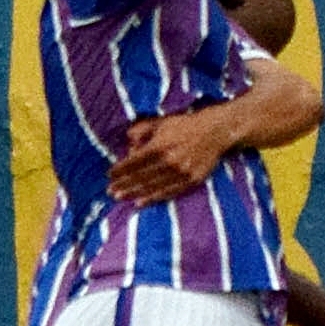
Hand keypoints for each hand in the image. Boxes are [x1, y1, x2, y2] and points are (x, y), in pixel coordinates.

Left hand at [108, 110, 233, 203]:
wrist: (215, 131)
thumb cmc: (185, 125)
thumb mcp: (161, 122)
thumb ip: (142, 130)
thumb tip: (127, 141)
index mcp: (159, 145)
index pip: (134, 161)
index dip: (121, 169)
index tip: (109, 175)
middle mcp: (169, 161)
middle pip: (141, 176)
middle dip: (124, 184)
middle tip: (110, 192)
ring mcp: (181, 172)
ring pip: (153, 186)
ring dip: (135, 193)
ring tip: (121, 198)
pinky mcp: (192, 180)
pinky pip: (169, 192)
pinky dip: (154, 198)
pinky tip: (141, 202)